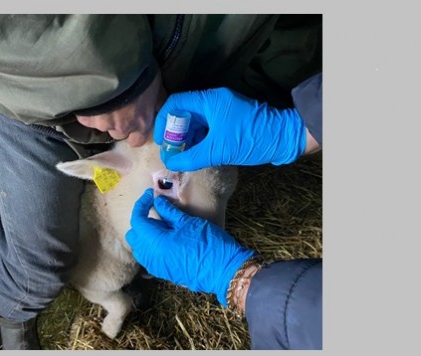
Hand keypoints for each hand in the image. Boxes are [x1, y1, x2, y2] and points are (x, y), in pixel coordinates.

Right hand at [76, 72, 166, 146]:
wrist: (113, 66)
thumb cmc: (139, 75)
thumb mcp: (156, 85)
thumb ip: (158, 101)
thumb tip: (160, 109)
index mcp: (141, 123)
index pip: (137, 141)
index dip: (134, 133)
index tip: (132, 122)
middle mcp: (122, 128)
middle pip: (119, 134)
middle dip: (118, 123)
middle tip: (117, 106)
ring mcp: (103, 124)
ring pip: (102, 126)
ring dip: (103, 116)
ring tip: (103, 99)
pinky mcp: (87, 117)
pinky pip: (86, 118)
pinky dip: (88, 111)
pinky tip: (91, 99)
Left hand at [125, 189, 255, 305]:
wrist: (223, 271)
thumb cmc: (207, 243)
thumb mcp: (188, 222)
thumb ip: (169, 212)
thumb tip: (157, 201)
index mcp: (154, 242)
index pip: (137, 220)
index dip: (141, 204)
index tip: (150, 195)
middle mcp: (150, 256)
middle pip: (134, 235)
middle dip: (141, 220)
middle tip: (154, 209)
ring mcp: (156, 267)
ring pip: (140, 248)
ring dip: (145, 234)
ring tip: (161, 224)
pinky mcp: (164, 273)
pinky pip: (149, 257)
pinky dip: (151, 246)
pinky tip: (165, 238)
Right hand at [154, 87, 306, 170]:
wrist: (286, 138)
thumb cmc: (251, 139)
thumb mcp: (218, 150)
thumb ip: (191, 157)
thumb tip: (170, 163)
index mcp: (210, 100)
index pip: (176, 102)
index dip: (164, 121)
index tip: (161, 140)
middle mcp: (214, 101)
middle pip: (184, 112)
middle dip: (174, 132)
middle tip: (171, 151)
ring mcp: (222, 110)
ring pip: (195, 121)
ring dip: (186, 138)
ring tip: (181, 156)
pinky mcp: (228, 120)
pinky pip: (206, 127)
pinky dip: (198, 140)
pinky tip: (195, 154)